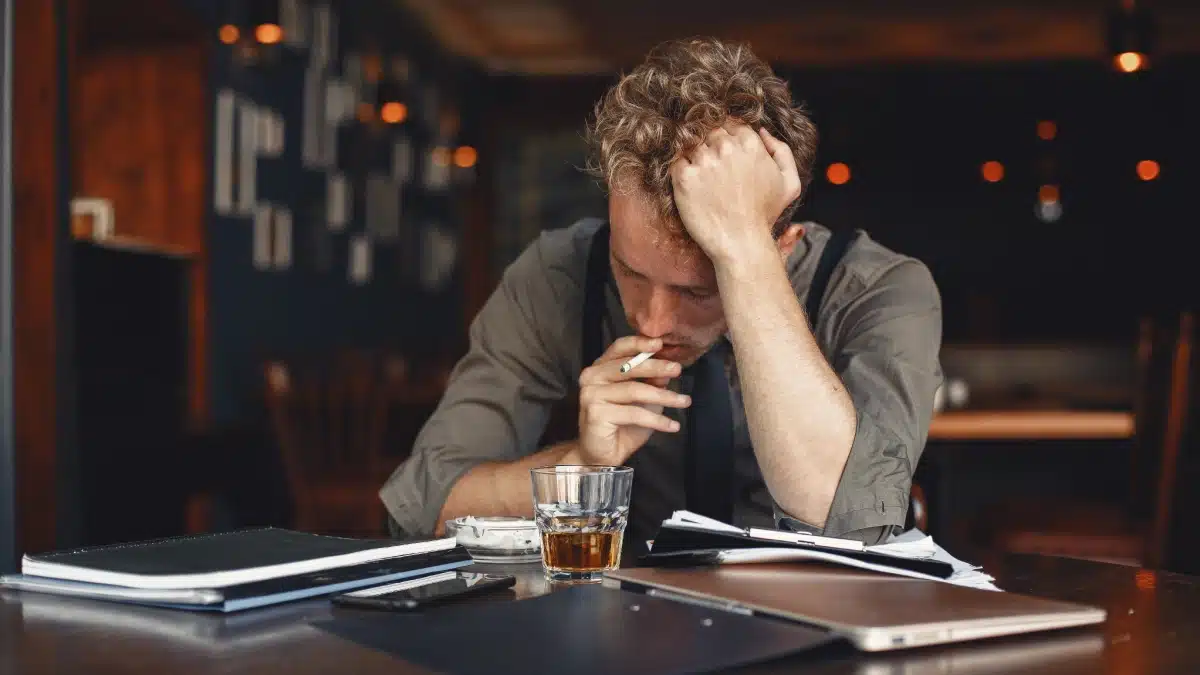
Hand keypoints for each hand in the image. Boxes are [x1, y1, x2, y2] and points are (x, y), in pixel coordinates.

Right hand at [573, 336, 690, 465]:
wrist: (602, 457)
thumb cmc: (622, 426)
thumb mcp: (643, 401)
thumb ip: (652, 383)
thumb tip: (668, 370)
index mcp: (600, 369)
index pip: (619, 348)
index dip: (639, 343)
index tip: (660, 343)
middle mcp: (591, 377)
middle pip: (628, 367)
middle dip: (657, 367)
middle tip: (677, 370)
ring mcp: (591, 394)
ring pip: (635, 390)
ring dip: (664, 397)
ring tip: (684, 402)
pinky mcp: (596, 413)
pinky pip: (634, 413)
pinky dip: (657, 420)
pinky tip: (672, 426)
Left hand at [670, 123, 801, 265]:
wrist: (741, 243)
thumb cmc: (764, 216)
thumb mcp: (789, 183)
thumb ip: (782, 151)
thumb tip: (762, 132)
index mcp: (751, 144)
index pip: (732, 125)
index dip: (728, 138)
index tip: (725, 155)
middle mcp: (726, 148)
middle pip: (710, 131)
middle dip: (711, 144)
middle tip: (713, 167)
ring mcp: (704, 162)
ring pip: (692, 143)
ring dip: (695, 155)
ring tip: (702, 177)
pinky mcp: (684, 178)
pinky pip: (676, 161)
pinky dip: (681, 169)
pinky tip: (690, 184)